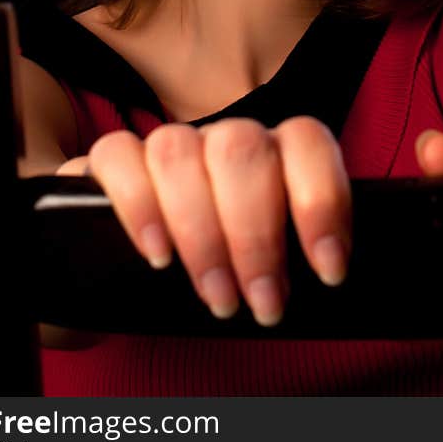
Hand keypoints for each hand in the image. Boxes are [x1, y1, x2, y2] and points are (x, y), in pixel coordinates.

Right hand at [55, 116, 351, 325]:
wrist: (148, 265)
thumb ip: (298, 251)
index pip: (306, 141)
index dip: (321, 199)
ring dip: (200, 233)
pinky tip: (158, 256)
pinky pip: (117, 155)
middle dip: (255, 235)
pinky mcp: (111, 161)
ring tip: (219, 298)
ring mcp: (170, 145)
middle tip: (265, 303)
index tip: (329, 270)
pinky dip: (138, 206)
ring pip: (178, 151)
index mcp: (276, 152)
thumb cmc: (233, 265)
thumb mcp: (276, 257)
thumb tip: (331, 276)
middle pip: (242, 148)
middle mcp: (225, 139)